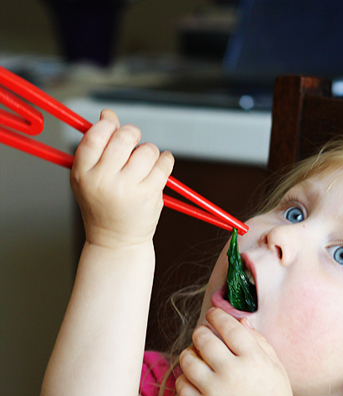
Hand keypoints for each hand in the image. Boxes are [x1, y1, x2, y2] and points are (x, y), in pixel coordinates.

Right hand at [71, 109, 174, 248]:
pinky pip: (164, 164)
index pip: (95, 135)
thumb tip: (108, 114)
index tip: (113, 125)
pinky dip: (165, 160)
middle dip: (132, 134)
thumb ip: (94, 146)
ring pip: (147, 149)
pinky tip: (159, 166)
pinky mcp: (150, 195)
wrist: (116, 241)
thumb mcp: (88, 177)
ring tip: (144, 164)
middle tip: (133, 142)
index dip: (108, 124)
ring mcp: (128, 189)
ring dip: (149, 151)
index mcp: (83, 173)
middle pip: (124, 137)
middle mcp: (104, 180)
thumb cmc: (102, 205)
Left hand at [176, 308, 297, 395]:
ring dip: (189, 354)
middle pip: (204, 339)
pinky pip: (181, 385)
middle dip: (201, 333)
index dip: (217, 316)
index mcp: (254, 360)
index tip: (213, 315)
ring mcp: (214, 392)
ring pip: (188, 360)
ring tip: (197, 358)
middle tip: (203, 336)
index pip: (229, 327)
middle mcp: (233, 373)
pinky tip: (194, 380)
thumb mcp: (276, 370)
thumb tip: (241, 321)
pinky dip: (185, 379)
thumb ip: (261, 343)